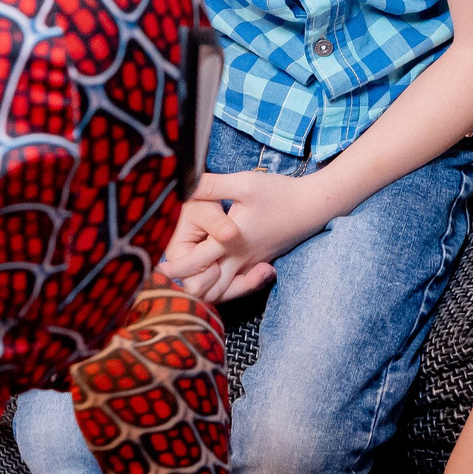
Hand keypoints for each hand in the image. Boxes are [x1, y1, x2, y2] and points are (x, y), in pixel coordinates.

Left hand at [162, 171, 336, 298]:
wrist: (314, 206)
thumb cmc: (279, 193)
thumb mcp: (244, 182)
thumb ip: (212, 184)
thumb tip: (183, 181)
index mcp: (230, 242)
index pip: (195, 264)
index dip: (174, 267)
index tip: (158, 266)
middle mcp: (239, 259)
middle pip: (207, 289)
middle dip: (187, 285)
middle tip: (171, 273)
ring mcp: (250, 264)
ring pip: (223, 292)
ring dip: (206, 288)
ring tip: (189, 273)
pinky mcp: (259, 263)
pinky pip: (238, 286)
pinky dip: (225, 287)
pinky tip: (218, 273)